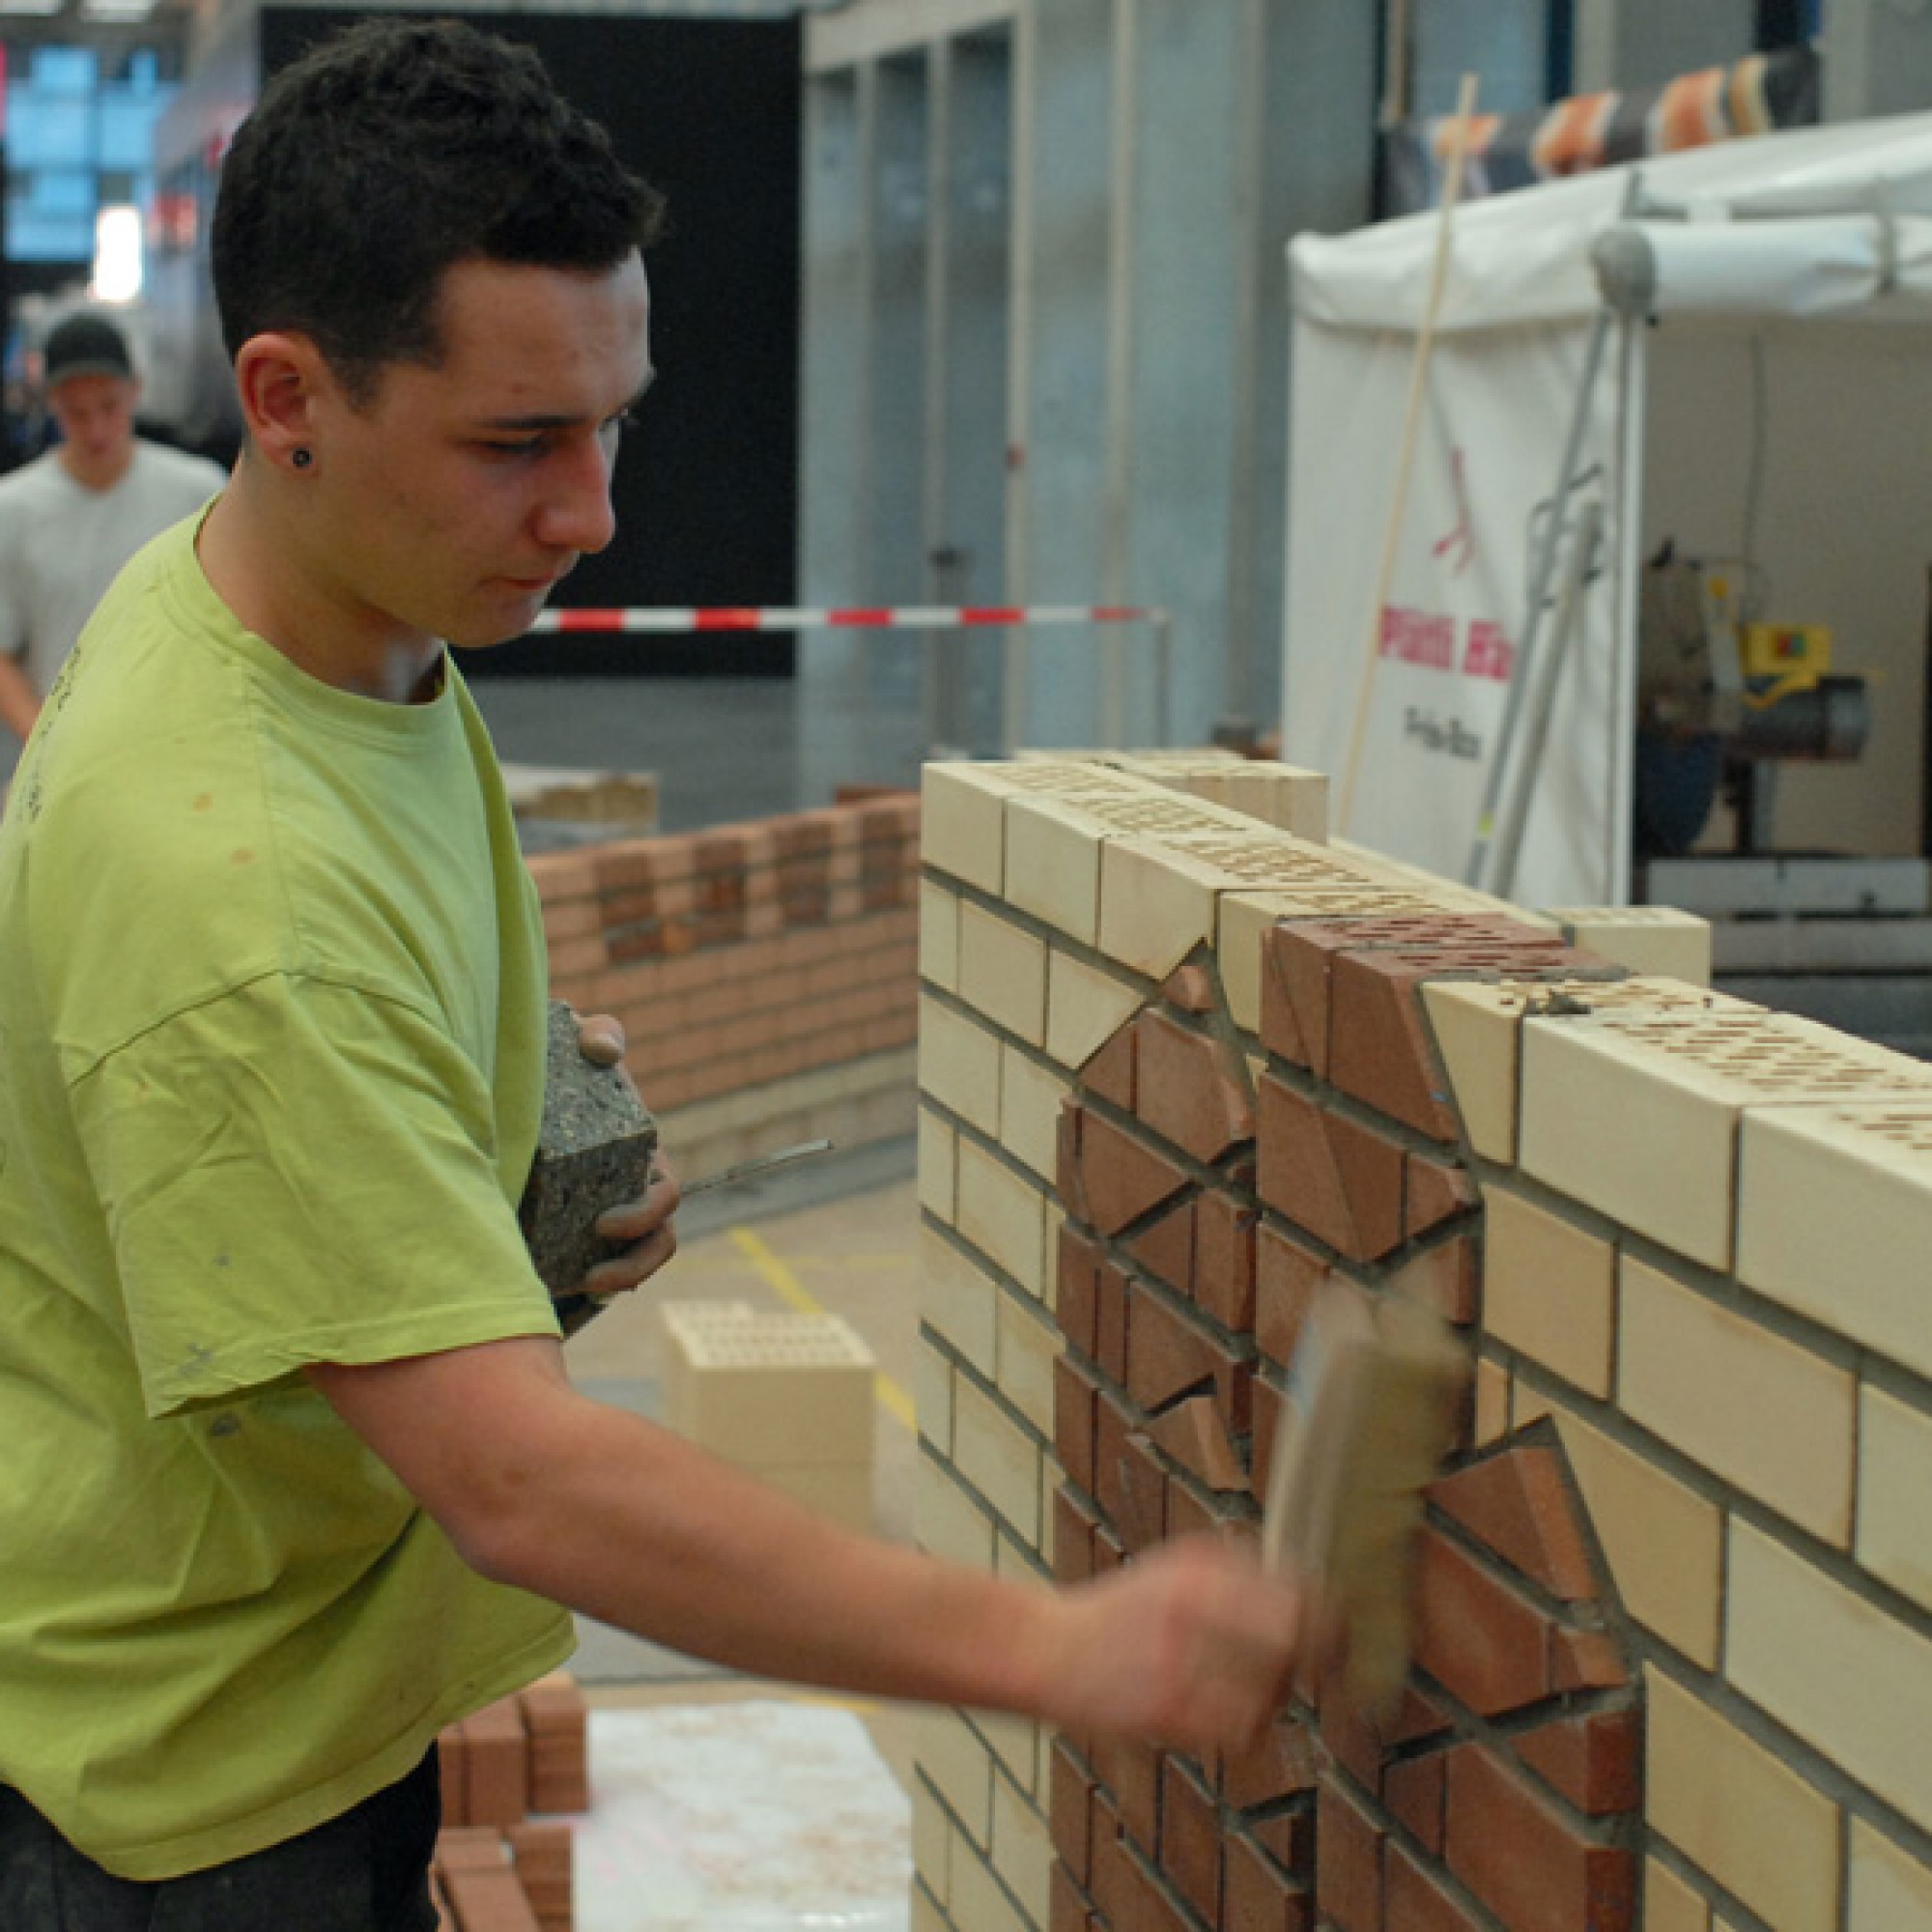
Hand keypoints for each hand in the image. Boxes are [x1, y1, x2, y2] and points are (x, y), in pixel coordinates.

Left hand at [570, 1010, 680, 1295]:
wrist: (519, 1086)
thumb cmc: (559, 1062)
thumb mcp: (576, 1042)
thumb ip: (597, 1034)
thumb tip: (604, 1050)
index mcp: (642, 1157)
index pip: (665, 1197)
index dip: (645, 1216)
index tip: (603, 1224)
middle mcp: (634, 1189)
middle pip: (657, 1242)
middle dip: (632, 1265)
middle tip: (589, 1276)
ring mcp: (609, 1211)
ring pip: (635, 1262)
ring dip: (618, 1281)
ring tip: (580, 1290)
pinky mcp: (579, 1228)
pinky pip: (600, 1266)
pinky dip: (590, 1283)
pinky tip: (555, 1291)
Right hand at [1036, 1538, 1323, 1756]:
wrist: (1047, 1650)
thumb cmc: (1121, 1608)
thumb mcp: (1173, 1566)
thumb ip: (1235, 1568)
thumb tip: (1307, 1582)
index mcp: (1196, 1570)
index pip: (1292, 1592)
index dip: (1329, 1613)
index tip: (1340, 1624)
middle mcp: (1189, 1611)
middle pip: (1293, 1639)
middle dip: (1319, 1654)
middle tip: (1328, 1662)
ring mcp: (1178, 1663)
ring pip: (1273, 1690)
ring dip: (1279, 1692)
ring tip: (1260, 1684)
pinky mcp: (1167, 1713)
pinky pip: (1243, 1730)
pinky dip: (1251, 1725)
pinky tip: (1236, 1713)